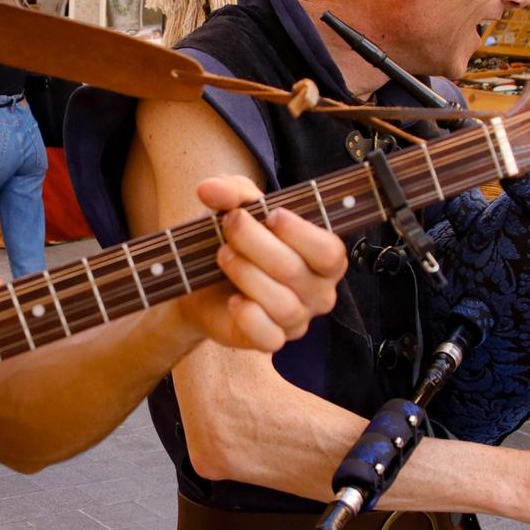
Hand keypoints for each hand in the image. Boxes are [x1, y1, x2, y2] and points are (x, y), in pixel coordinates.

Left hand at [176, 176, 344, 352]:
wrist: (199, 282)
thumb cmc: (232, 239)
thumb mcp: (233, 206)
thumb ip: (231, 192)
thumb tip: (211, 189)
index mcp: (323, 256)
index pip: (330, 251)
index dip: (300, 233)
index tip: (270, 214)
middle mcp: (318, 290)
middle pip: (295, 271)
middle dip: (255, 242)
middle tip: (230, 225)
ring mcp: (298, 319)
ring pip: (282, 303)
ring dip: (245, 273)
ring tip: (223, 255)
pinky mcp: (272, 340)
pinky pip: (269, 336)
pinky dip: (248, 316)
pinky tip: (232, 300)